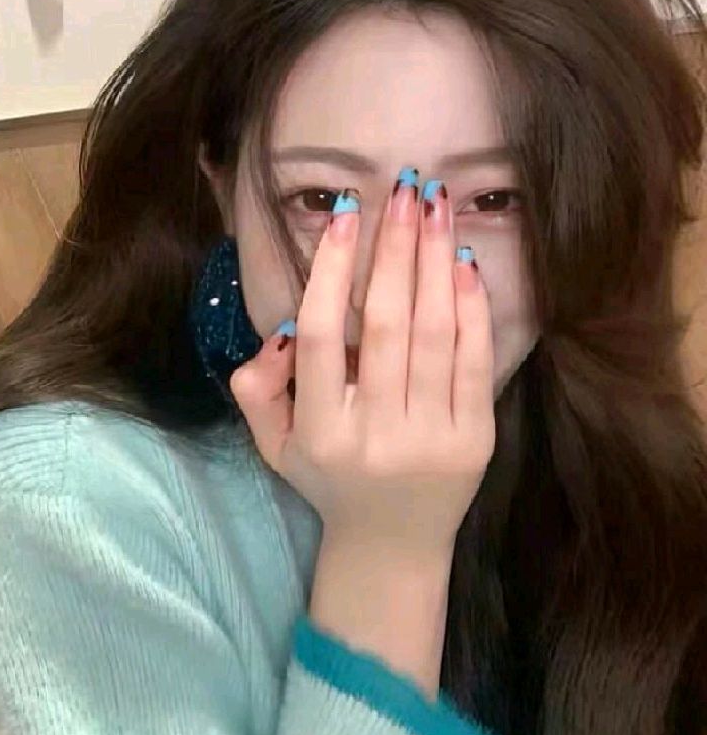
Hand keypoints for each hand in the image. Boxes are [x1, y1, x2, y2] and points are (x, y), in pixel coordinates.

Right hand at [230, 174, 494, 561]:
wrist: (393, 544)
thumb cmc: (327, 480)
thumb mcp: (273, 444)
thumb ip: (257, 388)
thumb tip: (283, 328)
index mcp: (320, 432)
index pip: (321, 337)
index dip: (331, 271)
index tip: (344, 214)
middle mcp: (376, 434)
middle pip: (386, 325)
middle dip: (395, 249)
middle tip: (404, 190)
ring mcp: (432, 437)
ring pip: (435, 333)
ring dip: (436, 262)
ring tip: (436, 207)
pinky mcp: (476, 438)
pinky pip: (476, 360)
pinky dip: (472, 306)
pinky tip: (463, 261)